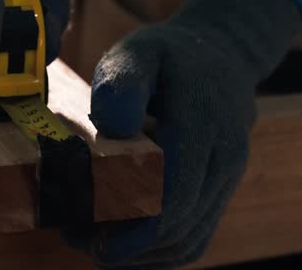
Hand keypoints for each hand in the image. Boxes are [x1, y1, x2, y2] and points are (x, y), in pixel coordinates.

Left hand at [80, 0, 301, 267]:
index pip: (172, 192)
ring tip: (91, 240)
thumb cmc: (169, 57)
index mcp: (203, 121)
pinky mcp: (221, 196)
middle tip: (73, 235)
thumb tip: (113, 129)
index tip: (83, 230)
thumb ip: (122, 83)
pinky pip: (192, 241)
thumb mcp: (139, 51)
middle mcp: (225, 157)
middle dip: (122, 244)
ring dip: (137, 254)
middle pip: (176, 226)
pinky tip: (121, 240)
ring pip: (186, 243)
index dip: (127, 223)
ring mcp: (227, 180)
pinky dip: (155, 251)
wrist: (220, 59)